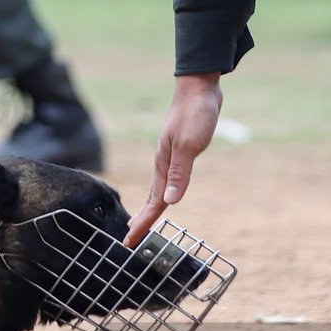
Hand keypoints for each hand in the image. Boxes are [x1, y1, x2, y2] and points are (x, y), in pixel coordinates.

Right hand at [124, 73, 222, 245]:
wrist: (199, 87)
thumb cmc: (195, 114)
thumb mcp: (190, 144)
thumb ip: (181, 173)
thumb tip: (171, 202)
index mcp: (163, 163)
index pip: (153, 201)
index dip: (142, 223)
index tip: (130, 242)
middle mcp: (163, 162)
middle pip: (151, 197)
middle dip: (141, 219)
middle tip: (132, 239)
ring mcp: (170, 156)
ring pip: (159, 188)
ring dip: (151, 206)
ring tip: (145, 220)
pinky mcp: (180, 150)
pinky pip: (169, 178)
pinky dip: (164, 191)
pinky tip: (167, 192)